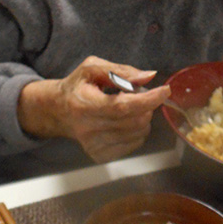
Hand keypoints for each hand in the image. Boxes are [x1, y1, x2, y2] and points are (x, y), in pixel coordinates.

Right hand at [17, 56, 170, 162]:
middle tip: (137, 94)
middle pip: (134, 122)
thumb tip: (150, 76)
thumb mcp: (92, 68)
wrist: (57, 111)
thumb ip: (121, 71)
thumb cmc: (77, 86)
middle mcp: (89, 130)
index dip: (147, 100)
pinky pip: (134, 143)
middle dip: (146, 106)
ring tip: (126, 106)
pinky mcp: (101, 156)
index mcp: (84, 105)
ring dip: (142, 117)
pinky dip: (136, 129)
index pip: (122, 107)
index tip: (164, 91)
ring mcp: (95, 146)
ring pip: (138, 133)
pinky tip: (123, 120)